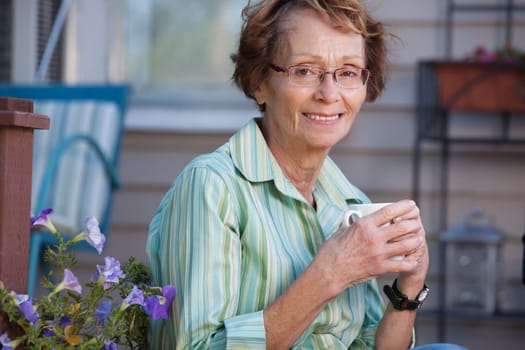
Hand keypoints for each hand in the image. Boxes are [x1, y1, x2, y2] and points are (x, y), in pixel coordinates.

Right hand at [313, 200, 427, 295]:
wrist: (329, 272)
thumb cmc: (332, 251)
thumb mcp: (341, 230)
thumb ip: (353, 223)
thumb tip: (357, 217)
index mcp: (364, 225)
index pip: (389, 212)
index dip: (403, 206)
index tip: (411, 204)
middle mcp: (373, 238)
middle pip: (402, 227)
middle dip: (413, 223)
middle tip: (417, 222)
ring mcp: (378, 253)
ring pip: (407, 244)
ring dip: (416, 240)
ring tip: (419, 237)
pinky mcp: (380, 268)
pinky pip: (403, 264)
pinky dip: (411, 260)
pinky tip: (413, 257)